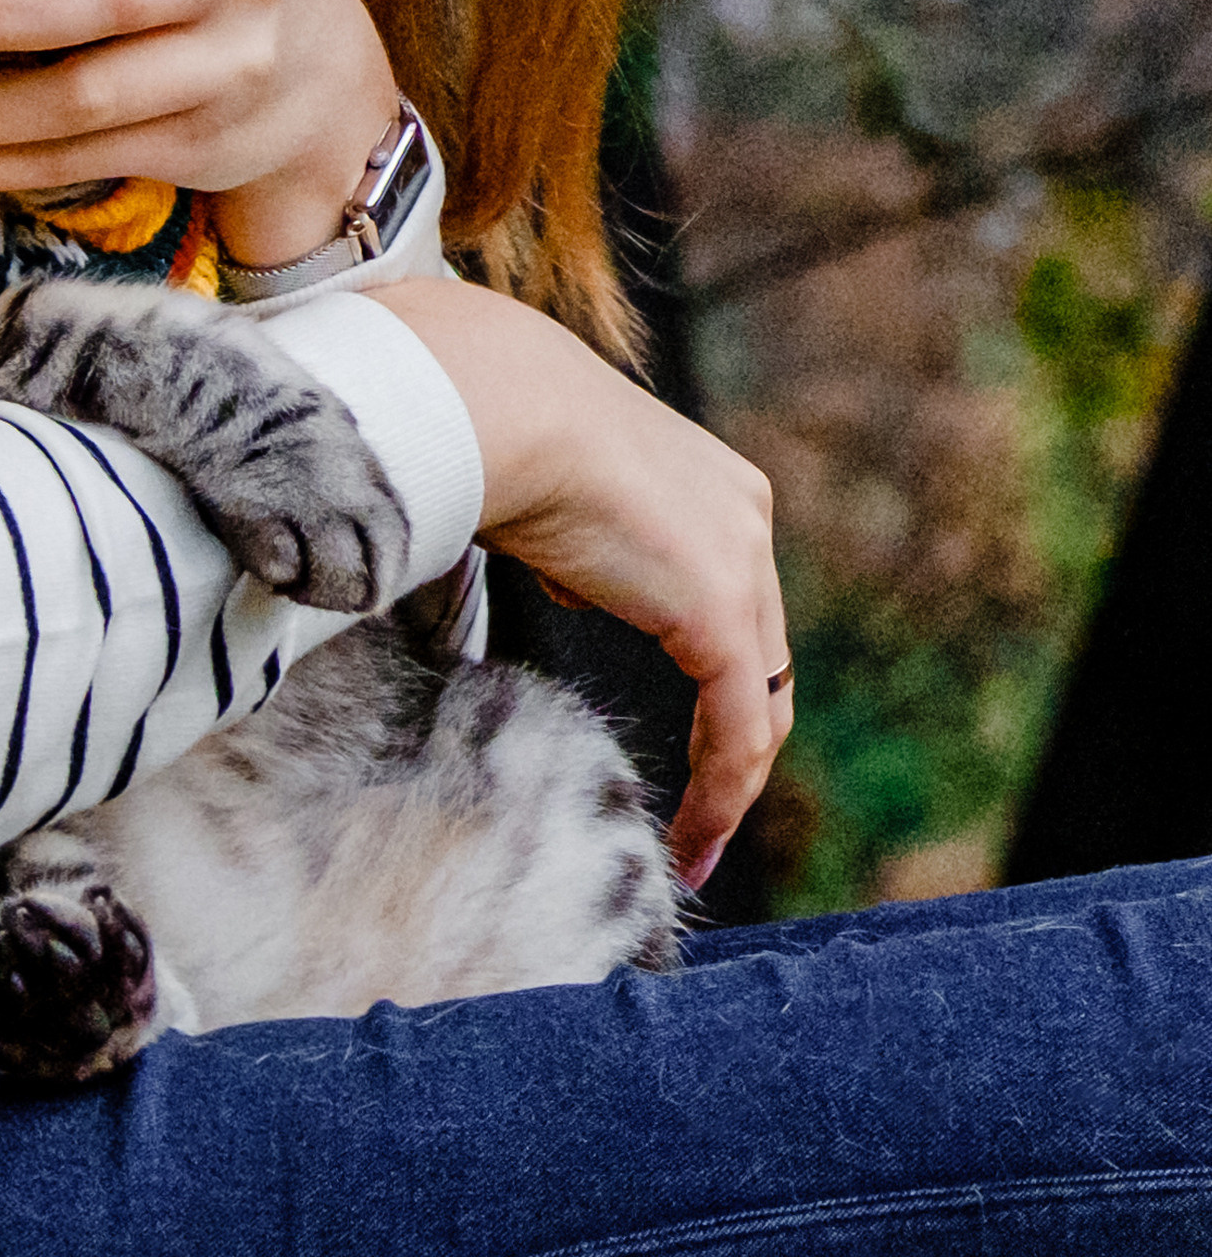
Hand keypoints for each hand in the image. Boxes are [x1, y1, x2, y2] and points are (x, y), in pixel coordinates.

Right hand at [372, 274, 790, 888]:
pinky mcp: (719, 612)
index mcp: (713, 487)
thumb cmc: (493, 434)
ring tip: (690, 847)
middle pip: (762, 659)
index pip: (736, 607)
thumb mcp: (552, 493)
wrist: (498, 408)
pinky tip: (689, 840)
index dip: (719, 682)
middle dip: (734, 744)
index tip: (689, 744)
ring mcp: (742, 563)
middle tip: (698, 816)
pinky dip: (722, 792)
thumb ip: (582, 545)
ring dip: (730, 784)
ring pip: (762, 701)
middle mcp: (746, 519)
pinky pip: (740, 729)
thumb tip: (572, 582)